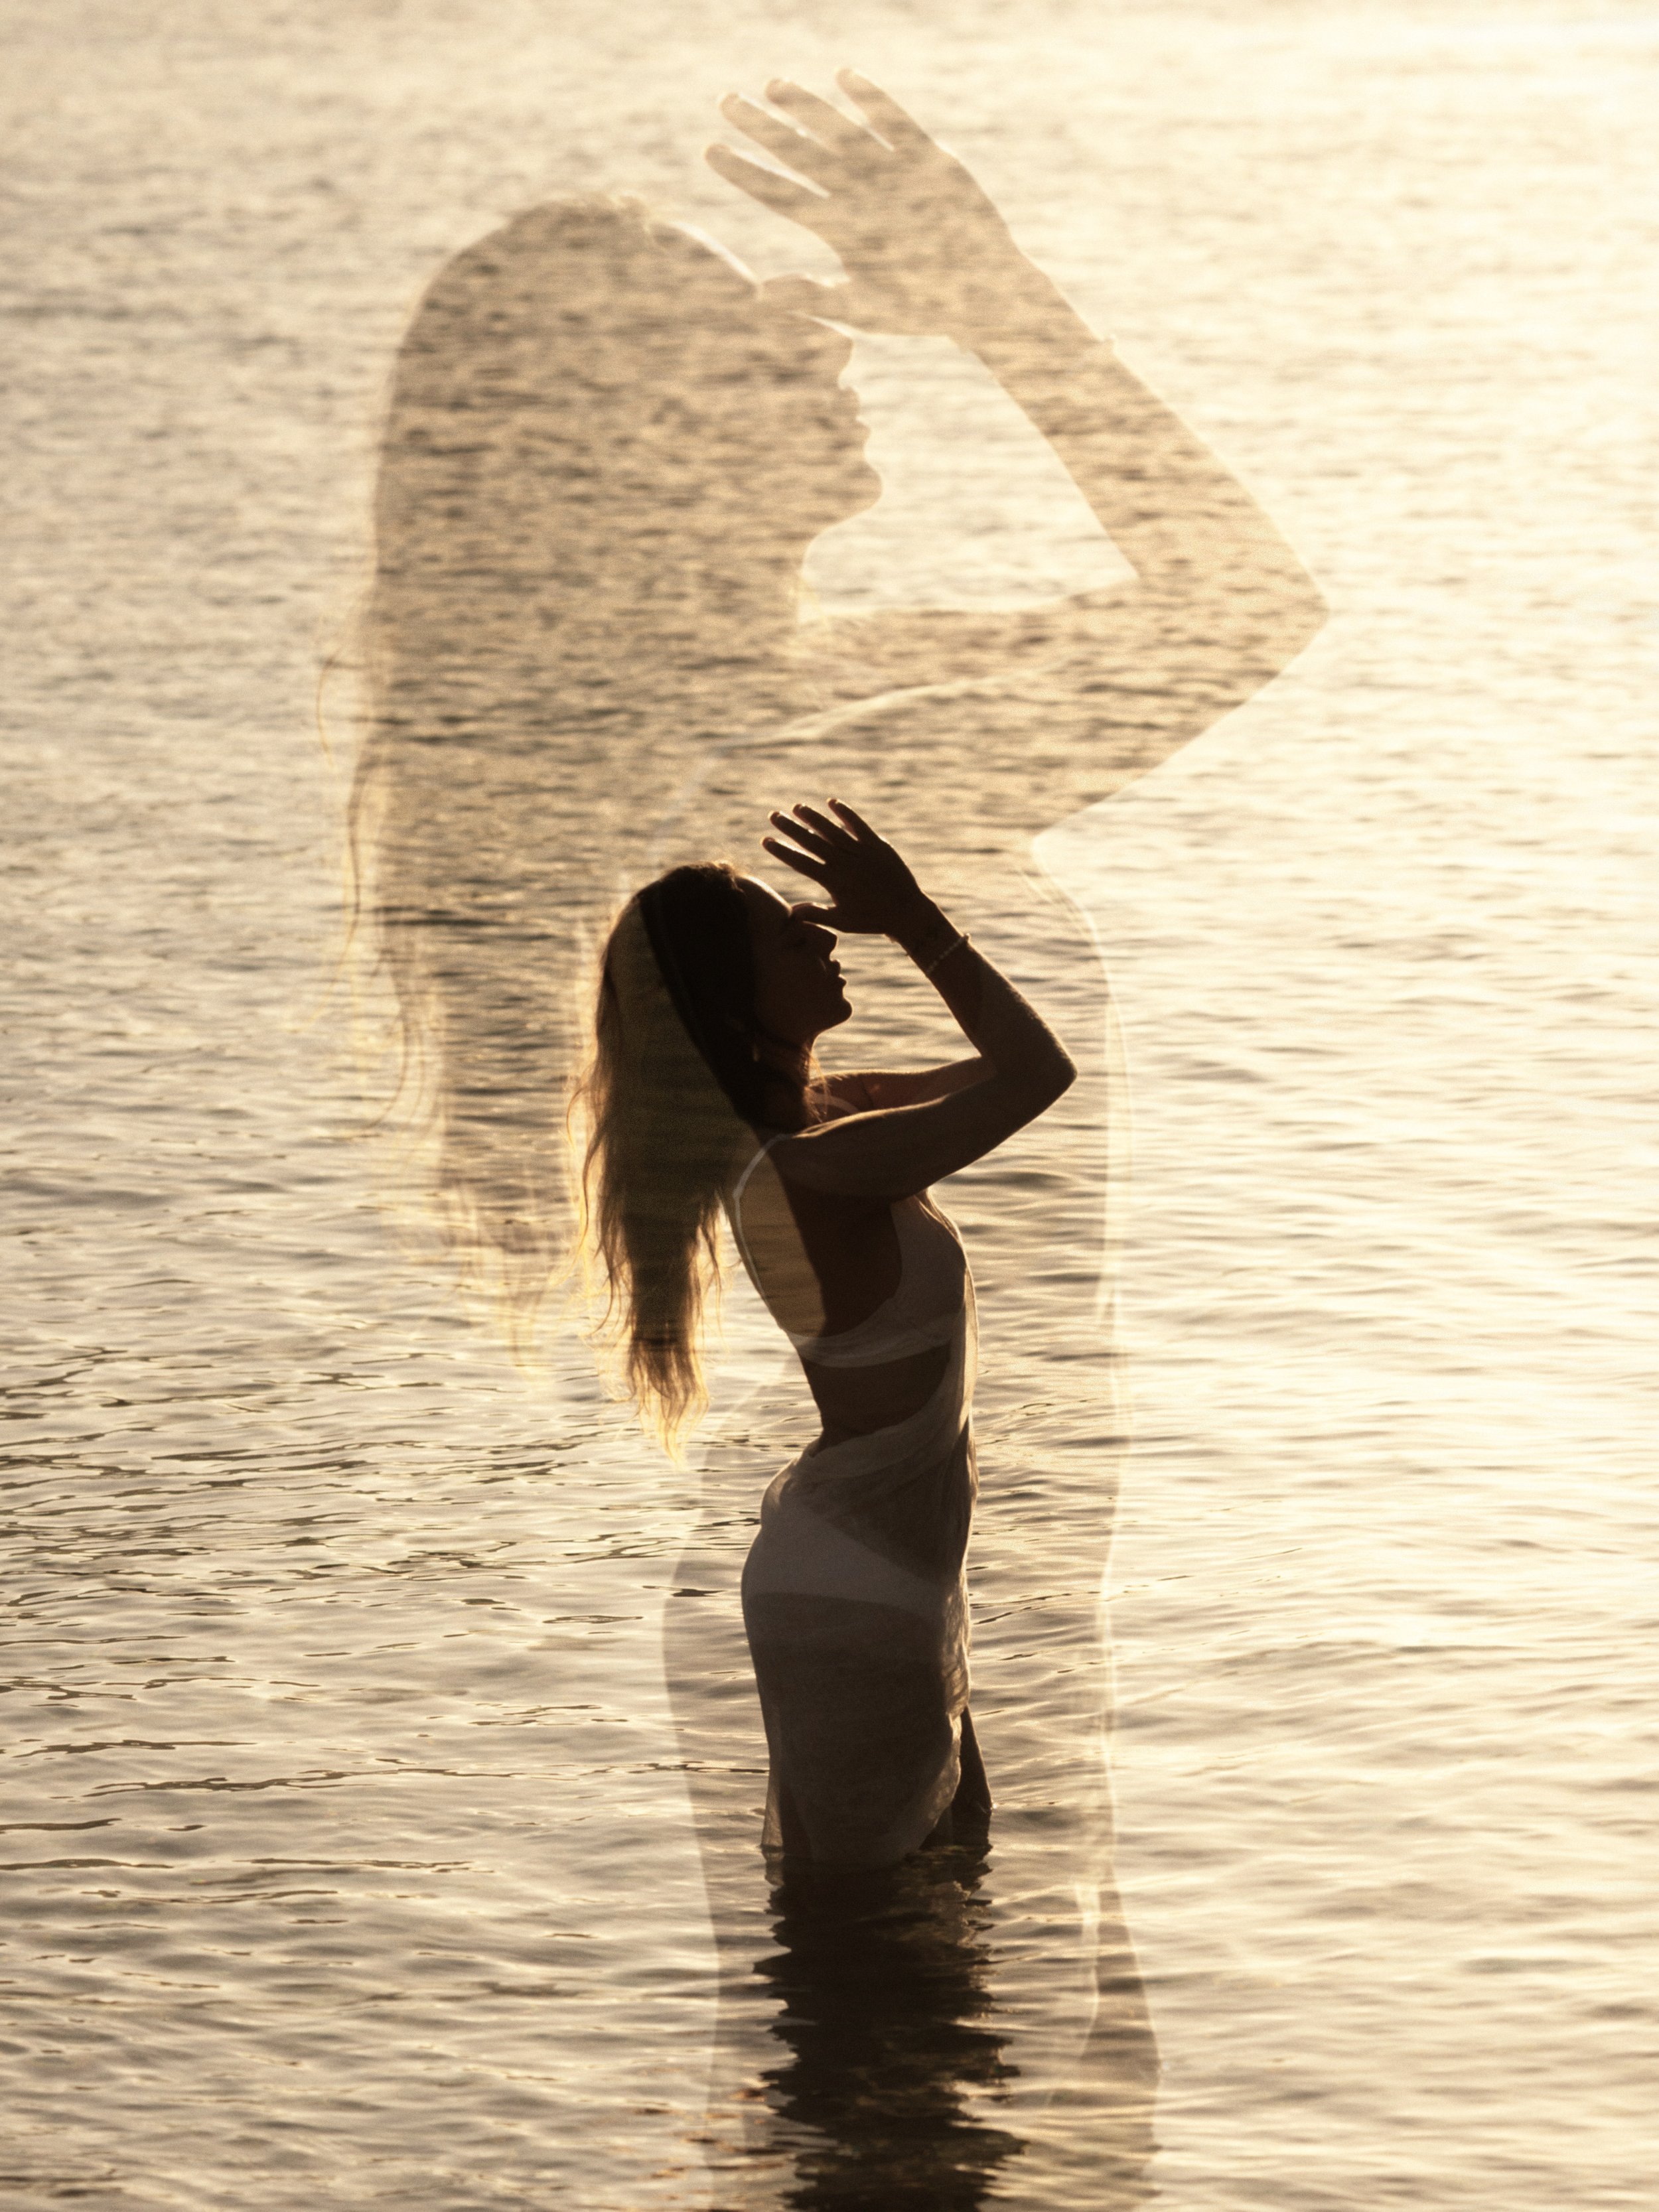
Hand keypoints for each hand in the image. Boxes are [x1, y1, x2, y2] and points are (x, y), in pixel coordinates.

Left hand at [706, 70, 1064, 344]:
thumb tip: (759, 296)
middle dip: (764, 127)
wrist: (981, 295)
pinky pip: (894, 123)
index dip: (746, 172)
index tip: (710, 151)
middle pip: (799, 153)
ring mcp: (889, 172)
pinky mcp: (926, 159)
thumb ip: (814, 298)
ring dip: (808, 107)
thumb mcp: (863, 308)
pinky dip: (872, 102)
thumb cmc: (921, 309)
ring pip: (839, 131)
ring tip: (773, 84)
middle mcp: (856, 193)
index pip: (780, 193)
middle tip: (726, 101)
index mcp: (837, 227)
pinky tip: (845, 77)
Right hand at [761, 799, 928, 936]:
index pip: (801, 862)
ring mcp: (861, 852)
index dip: (782, 851)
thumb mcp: (841, 921)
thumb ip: (815, 914)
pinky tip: (831, 803)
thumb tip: (790, 913)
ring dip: (813, 817)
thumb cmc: (871, 920)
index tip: (766, 840)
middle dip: (791, 828)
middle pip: (812, 841)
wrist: (906, 912)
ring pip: (832, 830)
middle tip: (773, 816)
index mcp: (833, 882)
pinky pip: (858, 825)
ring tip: (797, 807)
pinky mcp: (877, 845)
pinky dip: (845, 813)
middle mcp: (845, 863)